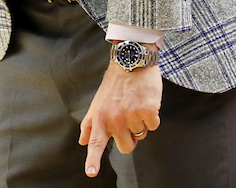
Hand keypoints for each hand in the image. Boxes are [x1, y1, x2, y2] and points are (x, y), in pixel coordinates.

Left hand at [78, 58, 161, 177]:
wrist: (131, 62)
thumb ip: (90, 124)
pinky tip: (146, 101)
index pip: (95, 144)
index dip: (93, 160)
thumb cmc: (114, 85)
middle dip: (130, 137)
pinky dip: (152, 116)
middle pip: (126, 147)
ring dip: (140, 123)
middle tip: (127, 117)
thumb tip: (82, 142)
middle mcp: (114, 119)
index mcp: (100, 118)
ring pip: (141, 135)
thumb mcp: (97, 103)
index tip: (91, 173)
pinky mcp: (147, 111)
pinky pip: (153, 126)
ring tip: (135, 104)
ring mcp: (131, 116)